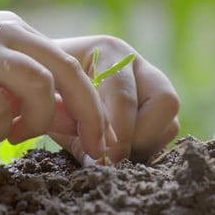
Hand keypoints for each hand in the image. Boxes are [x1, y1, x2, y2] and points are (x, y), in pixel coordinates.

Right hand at [0, 11, 110, 160]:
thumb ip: (31, 95)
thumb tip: (74, 120)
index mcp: (16, 32)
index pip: (71, 65)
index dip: (93, 104)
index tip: (102, 138)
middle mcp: (0, 32)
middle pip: (65, 71)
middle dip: (88, 114)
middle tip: (92, 148)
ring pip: (36, 84)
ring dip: (36, 120)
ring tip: (13, 131)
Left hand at [49, 36, 179, 163]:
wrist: (46, 76)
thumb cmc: (44, 86)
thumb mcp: (49, 101)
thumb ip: (70, 127)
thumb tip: (98, 162)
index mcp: (108, 52)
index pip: (124, 97)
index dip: (116, 135)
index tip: (100, 161)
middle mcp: (137, 63)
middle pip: (164, 102)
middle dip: (138, 137)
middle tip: (110, 158)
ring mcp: (152, 82)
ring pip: (170, 119)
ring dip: (145, 144)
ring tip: (113, 154)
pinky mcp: (157, 105)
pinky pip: (168, 131)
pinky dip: (147, 146)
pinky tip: (120, 149)